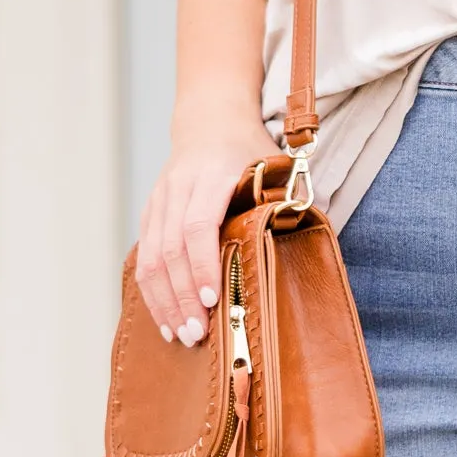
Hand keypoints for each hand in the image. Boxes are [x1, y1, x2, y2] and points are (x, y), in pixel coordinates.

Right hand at [135, 114, 281, 343]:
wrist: (210, 120)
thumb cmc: (249, 150)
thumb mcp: (275, 166)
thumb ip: (288, 200)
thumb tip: (312, 237)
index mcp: (212, 175)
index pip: (199, 225)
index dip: (203, 265)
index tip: (212, 300)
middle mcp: (178, 187)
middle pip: (171, 249)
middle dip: (182, 296)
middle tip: (198, 334)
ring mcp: (159, 200)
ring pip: (151, 257)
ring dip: (164, 300)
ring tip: (180, 335)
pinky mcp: (149, 213)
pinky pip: (143, 257)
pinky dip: (152, 291)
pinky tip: (165, 319)